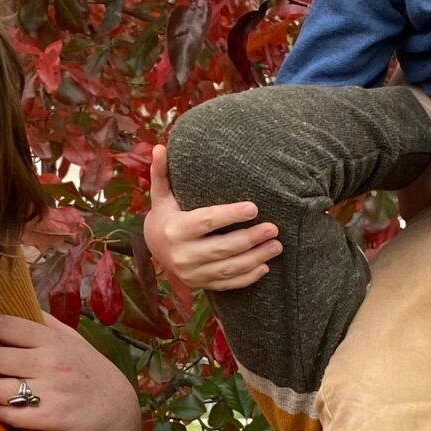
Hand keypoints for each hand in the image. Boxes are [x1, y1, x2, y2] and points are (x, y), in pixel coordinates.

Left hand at [0, 310, 143, 430]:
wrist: (117, 411)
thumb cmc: (91, 372)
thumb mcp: (73, 340)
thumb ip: (45, 322)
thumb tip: (17, 302)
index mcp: (50, 339)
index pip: (0, 324)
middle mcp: (48, 361)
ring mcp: (48, 391)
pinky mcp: (49, 418)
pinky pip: (7, 414)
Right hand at [145, 145, 279, 291]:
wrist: (154, 249)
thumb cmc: (165, 215)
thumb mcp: (161, 195)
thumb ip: (162, 172)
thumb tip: (161, 146)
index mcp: (174, 230)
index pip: (206, 221)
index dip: (230, 215)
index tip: (254, 207)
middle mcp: (182, 255)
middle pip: (222, 247)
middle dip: (251, 238)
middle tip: (274, 228)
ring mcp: (192, 273)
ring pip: (229, 268)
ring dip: (256, 258)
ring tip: (277, 245)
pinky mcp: (200, 284)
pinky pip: (227, 284)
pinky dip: (247, 277)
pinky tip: (265, 266)